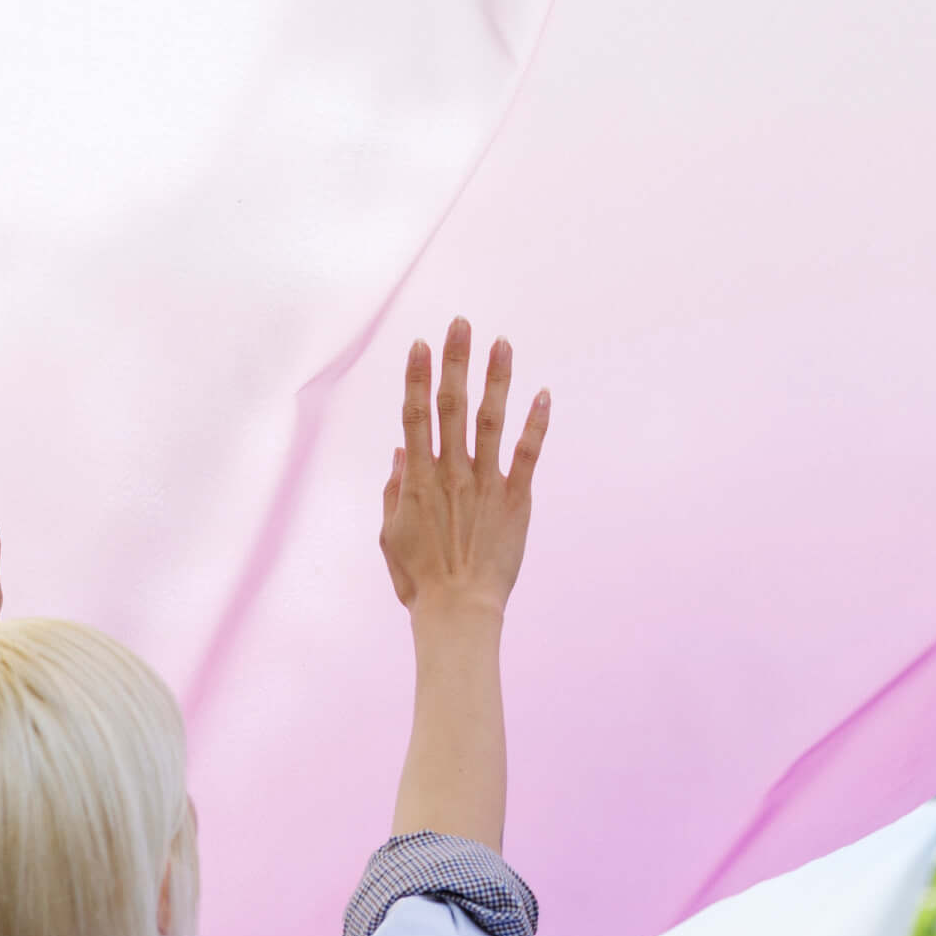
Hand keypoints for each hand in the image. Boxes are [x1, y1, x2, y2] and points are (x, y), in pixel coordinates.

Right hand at [380, 317, 548, 623]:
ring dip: (495, 379)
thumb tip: (398, 451)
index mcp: (418, 480)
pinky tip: (545, 393)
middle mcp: (450, 473)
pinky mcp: (515, 499)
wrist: (458, 612)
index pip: (415, 416)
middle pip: (451, 406)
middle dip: (455, 362)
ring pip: (490, 420)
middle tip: (461, 323)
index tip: (420, 344)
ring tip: (502, 342)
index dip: (417, 378)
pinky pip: (527, 454)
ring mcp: (484, 484)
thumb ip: (393, 490)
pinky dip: (536, 423)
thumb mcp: (390, 535)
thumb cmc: (420, 579)